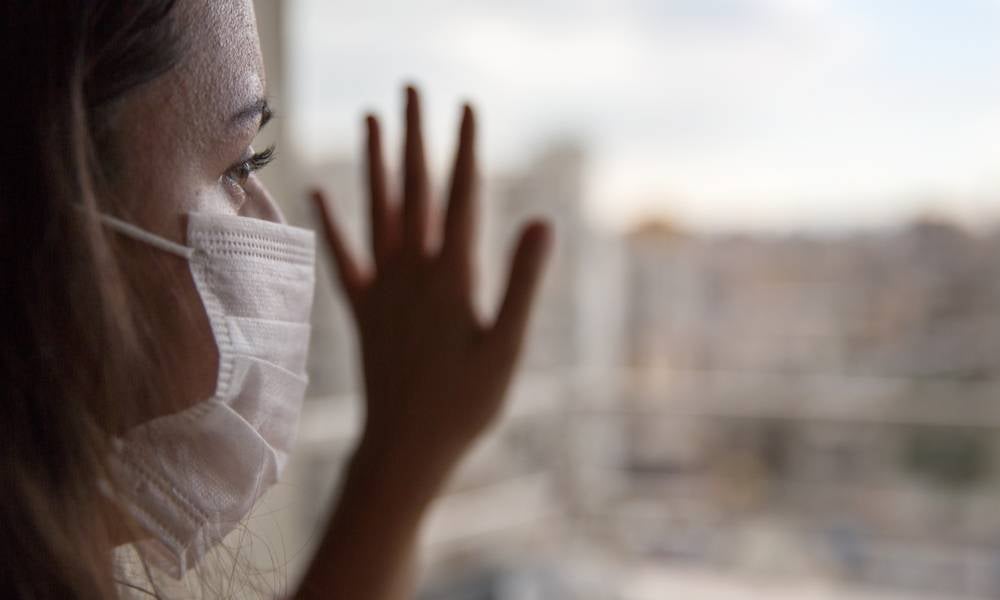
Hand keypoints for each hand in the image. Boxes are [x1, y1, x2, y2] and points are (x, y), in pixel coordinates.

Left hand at [312, 87, 551, 476]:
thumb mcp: (507, 348)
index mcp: (452, 277)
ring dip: (374, 164)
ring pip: (376, 212)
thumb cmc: (464, 406)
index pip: (461, 199)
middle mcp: (412, 273)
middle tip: (411, 90)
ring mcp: (383, 289)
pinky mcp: (363, 310)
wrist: (404, 449)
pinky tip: (321, 193)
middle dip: (415, 137)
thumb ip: (521, 283)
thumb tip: (540, 221)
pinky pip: (345, 259)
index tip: (467, 107)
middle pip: (413, 191)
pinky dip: (332, 225)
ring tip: (371, 118)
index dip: (465, 150)